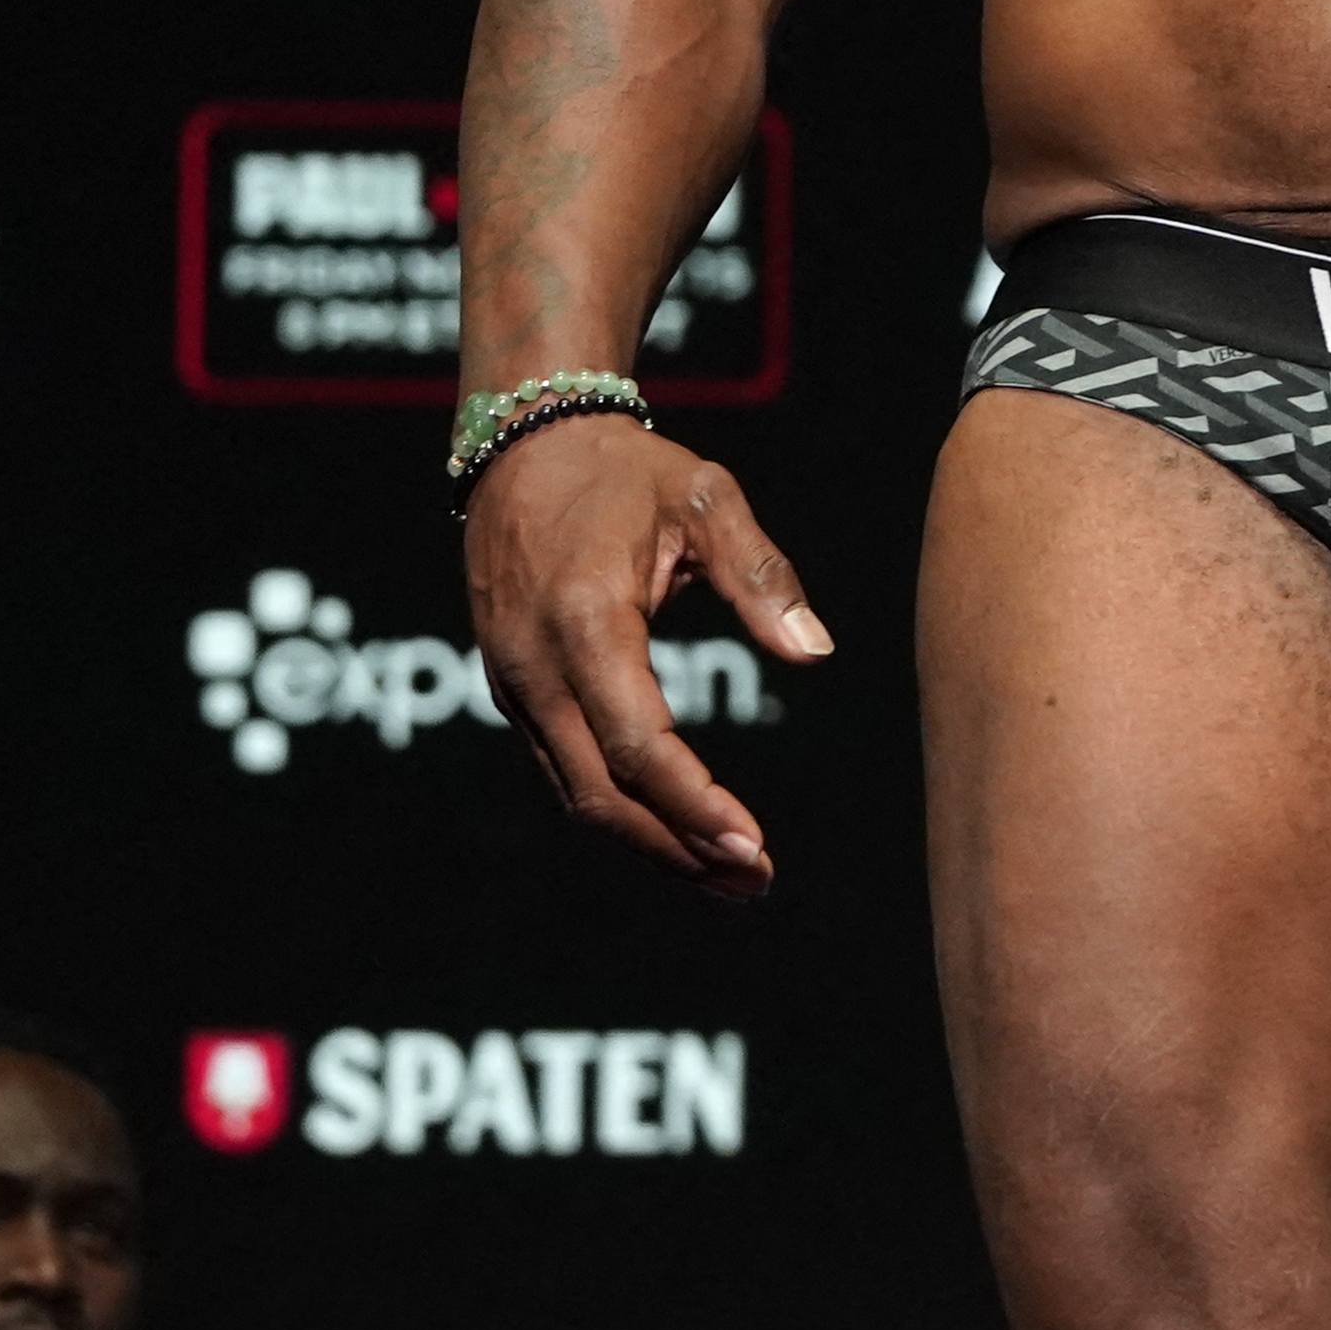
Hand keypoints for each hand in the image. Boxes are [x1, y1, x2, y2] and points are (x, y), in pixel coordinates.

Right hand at [464, 415, 833, 897]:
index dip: (694, 807)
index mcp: (585, 622)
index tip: (754, 848)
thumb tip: (815, 652)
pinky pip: (565, 773)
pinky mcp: (514, 694)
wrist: (524, 445)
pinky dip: (622, 814)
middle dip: (679, 850)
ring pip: (577, 797)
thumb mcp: (707, 497)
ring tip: (731, 880)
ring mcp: (514, 687)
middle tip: (755, 884)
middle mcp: (535, 668)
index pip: (636, 746)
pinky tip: (679, 837)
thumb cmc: (626, 472)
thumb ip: (762, 575)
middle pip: (599, 795)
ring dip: (652, 847)